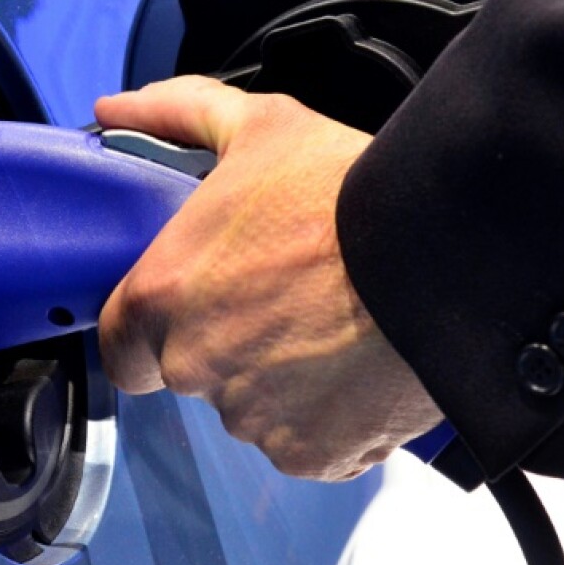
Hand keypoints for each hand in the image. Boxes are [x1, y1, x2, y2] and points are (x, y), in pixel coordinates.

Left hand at [96, 76, 441, 480]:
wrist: (447, 256)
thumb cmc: (347, 192)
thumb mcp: (258, 126)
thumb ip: (175, 115)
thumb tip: (116, 110)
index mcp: (163, 297)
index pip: (119, 346)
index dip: (148, 331)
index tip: (186, 309)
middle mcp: (195, 367)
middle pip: (189, 374)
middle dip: (224, 345)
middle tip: (281, 299)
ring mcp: (254, 419)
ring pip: (250, 409)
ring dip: (277, 380)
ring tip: (329, 325)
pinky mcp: (314, 454)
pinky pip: (306, 442)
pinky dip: (326, 415)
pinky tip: (356, 365)